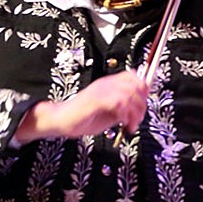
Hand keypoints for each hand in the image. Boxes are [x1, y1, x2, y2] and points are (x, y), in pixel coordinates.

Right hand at [14, 71, 147, 142]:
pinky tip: (123, 123)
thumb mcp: (109, 113)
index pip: (132, 77)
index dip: (143, 89)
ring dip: (135, 112)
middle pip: (135, 86)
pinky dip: (125, 115)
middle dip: (142, 105)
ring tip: (131, 124)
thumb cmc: (83, 117)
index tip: (143, 106)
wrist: (59, 120)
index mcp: (108, 85)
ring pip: (129, 95)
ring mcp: (100, 91)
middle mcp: (105, 85)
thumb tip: (139, 109)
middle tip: (138, 120)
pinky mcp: (95, 100)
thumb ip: (123, 108)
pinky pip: (118, 103)